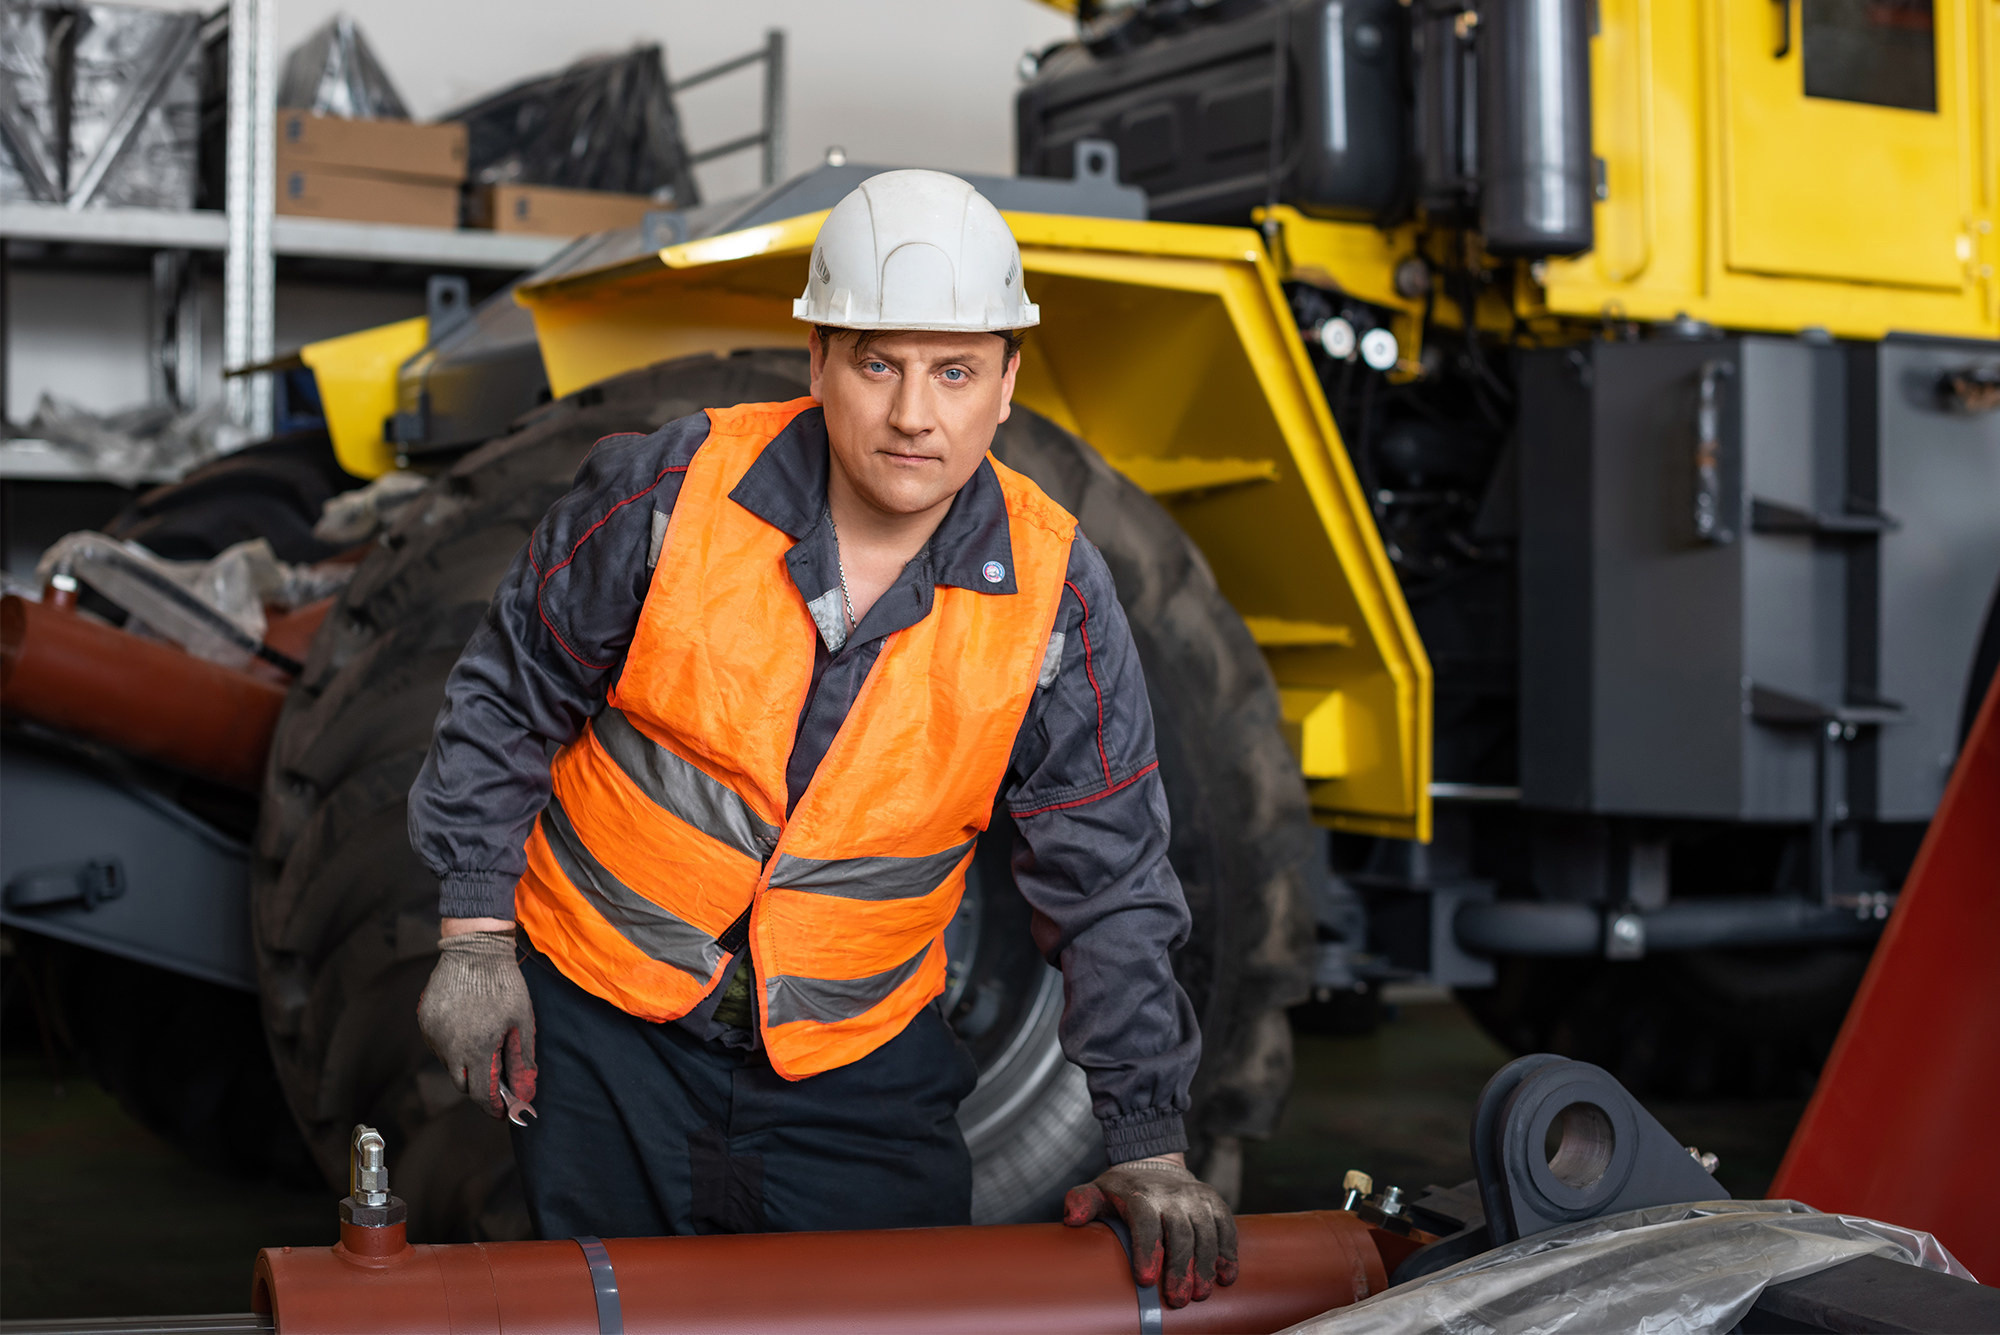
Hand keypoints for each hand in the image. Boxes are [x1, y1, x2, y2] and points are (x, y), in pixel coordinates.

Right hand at [417, 928, 536, 1117]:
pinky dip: (452, 1045)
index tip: (505, 1111)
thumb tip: (525, 1094)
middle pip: (463, 1084)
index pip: (482, 1095)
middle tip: (497, 1075)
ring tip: (484, 1041)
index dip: (495, 1107)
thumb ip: (523, 1061)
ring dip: (465, 1063)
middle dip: (480, 1086)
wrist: (474, 949)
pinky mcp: (424, 1021)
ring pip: (449, 1065)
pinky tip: (467, 1027)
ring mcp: (433, 1034)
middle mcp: (450, 1046)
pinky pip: (438, 1045)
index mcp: (478, 1048)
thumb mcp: (522, 1022)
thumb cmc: (504, 984)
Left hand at [1062, 1154, 1238, 1307]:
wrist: (1154, 1163)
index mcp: (1140, 1194)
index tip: (1144, 1280)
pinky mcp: (1214, 1202)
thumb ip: (1081, 1201)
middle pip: (1180, 1232)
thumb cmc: (1123, 1190)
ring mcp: (1195, 1198)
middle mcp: (1171, 1194)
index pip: (1145, 1221)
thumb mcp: (1097, 1191)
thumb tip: (1072, 1219)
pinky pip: (1226, 1226)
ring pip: (1206, 1231)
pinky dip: (1228, 1251)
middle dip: (1180, 1267)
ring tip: (1201, 1294)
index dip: (1146, 1250)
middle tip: (1177, 1299)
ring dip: (1206, 1264)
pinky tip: (1226, 1276)